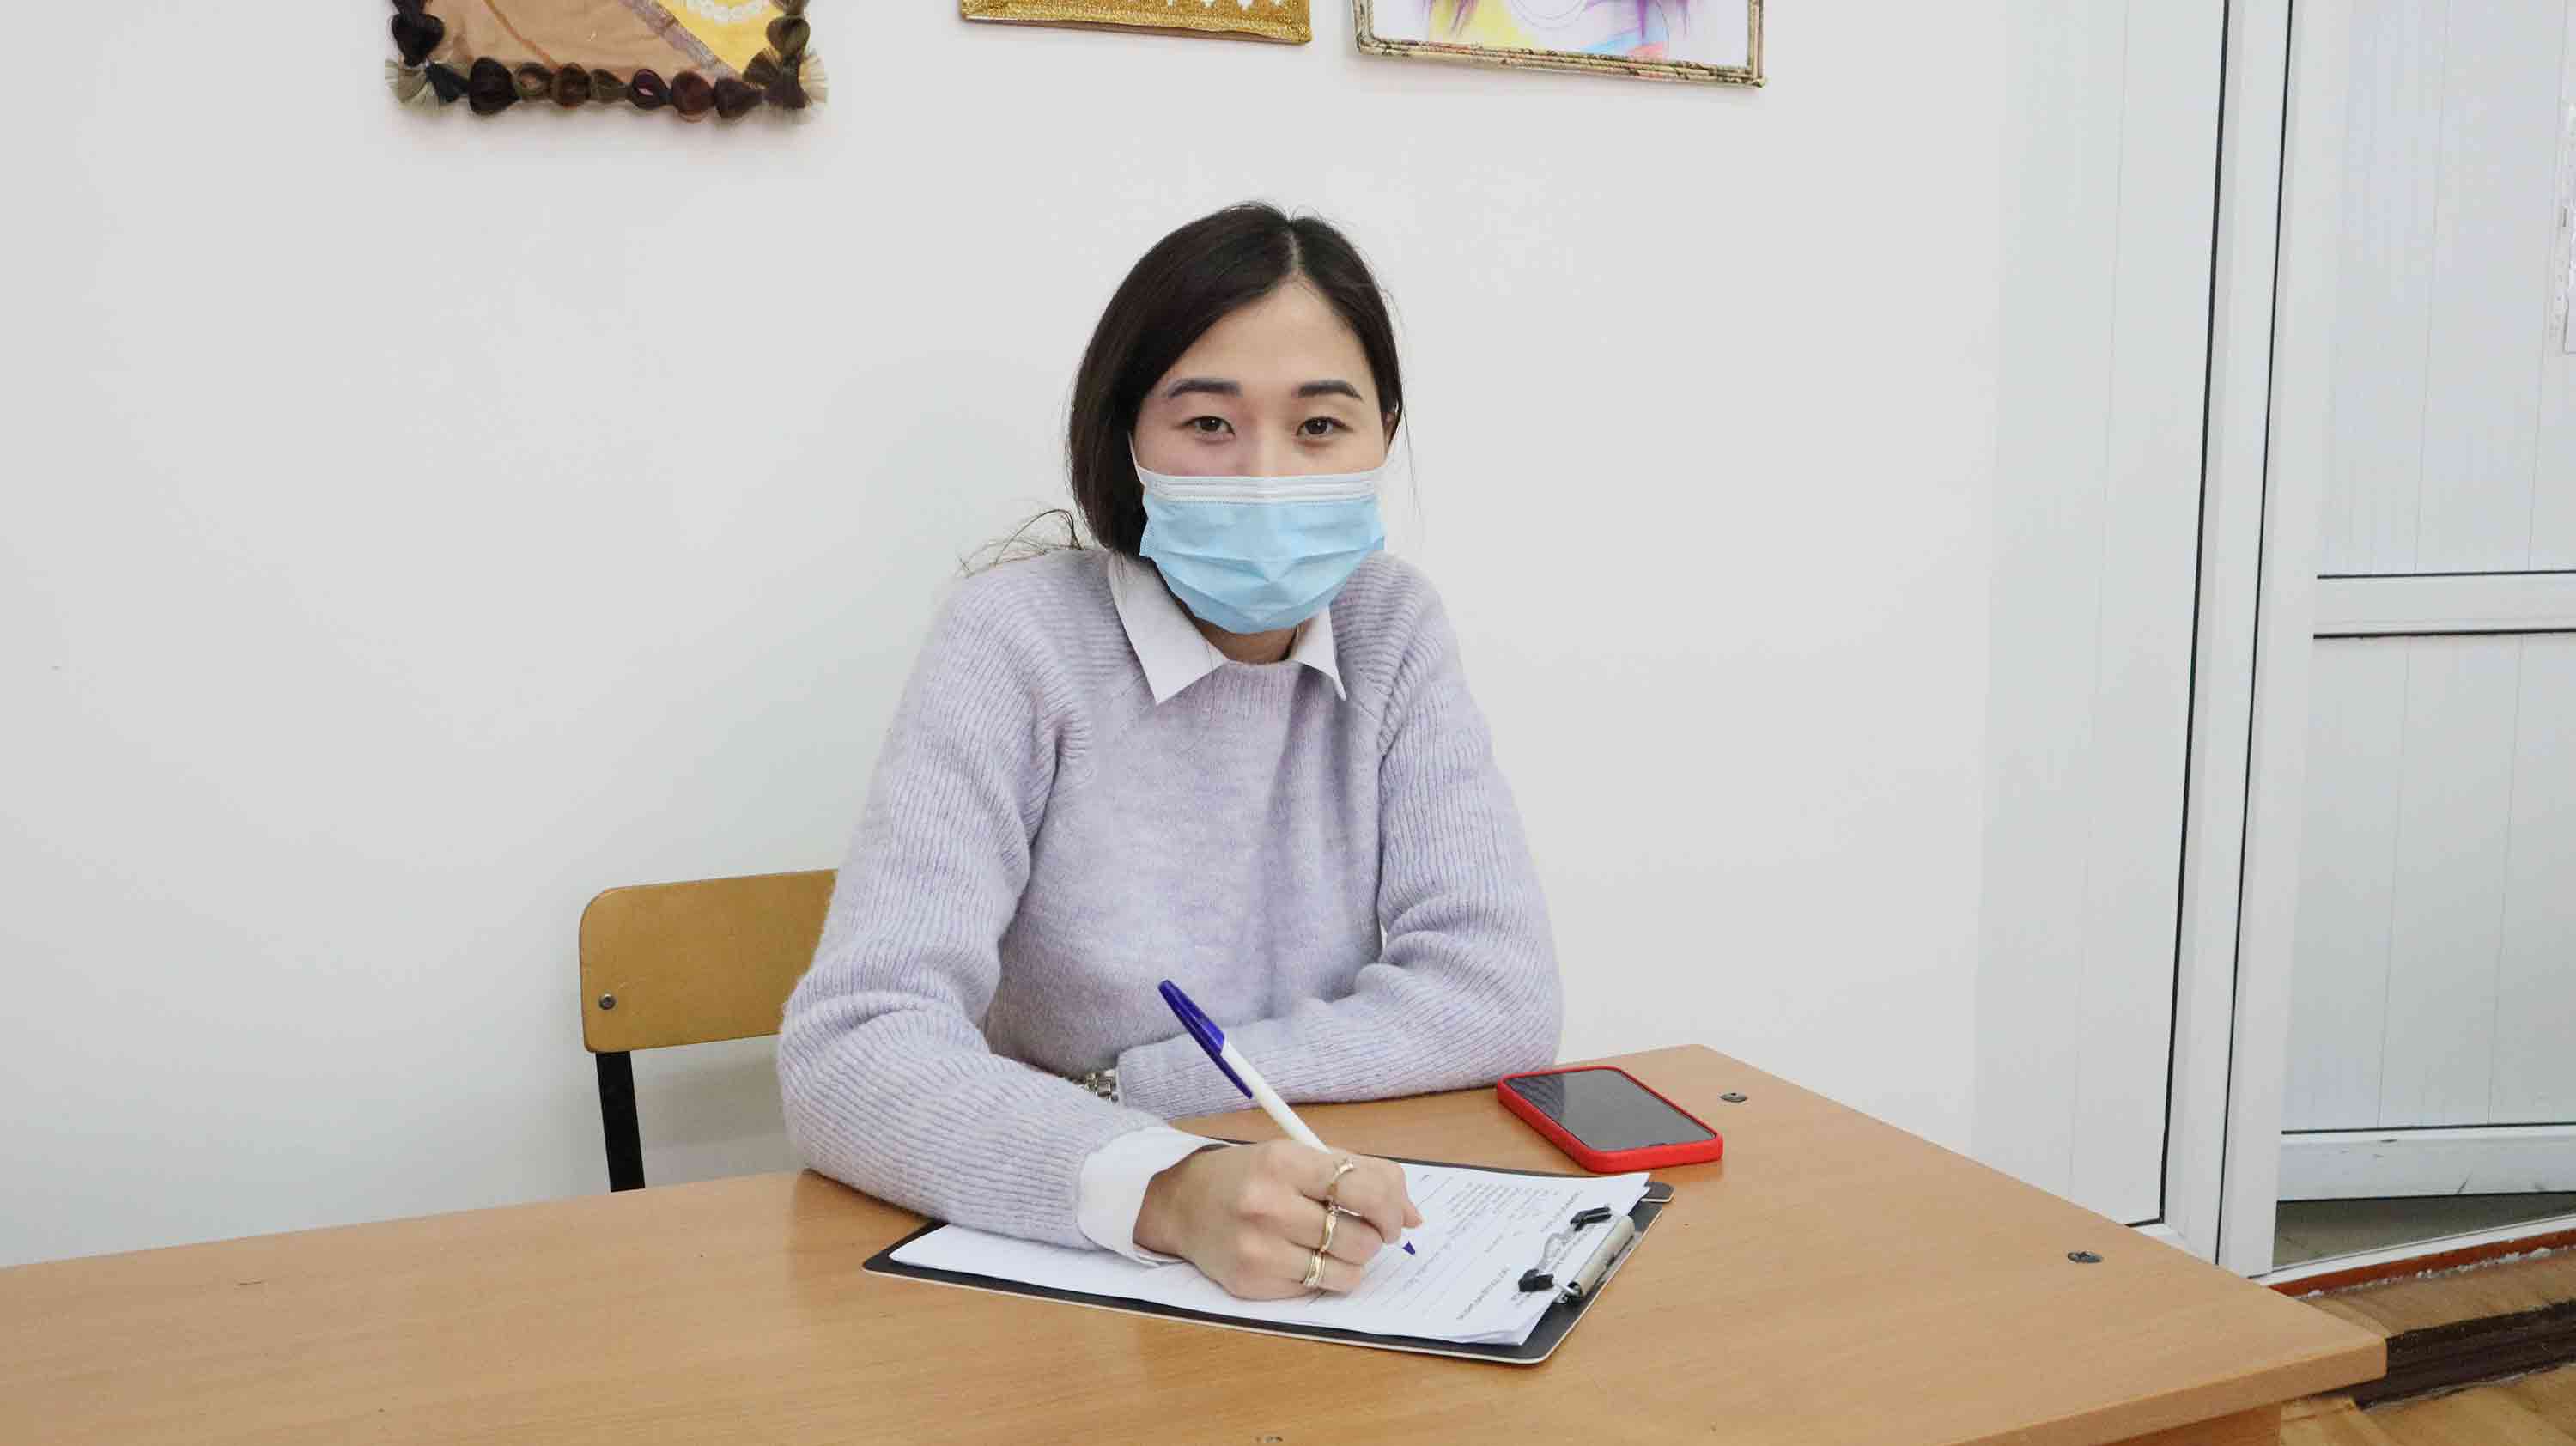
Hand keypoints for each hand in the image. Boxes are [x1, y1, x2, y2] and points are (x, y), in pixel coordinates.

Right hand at [1133, 1141, 1422, 1298]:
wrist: (1184, 1203)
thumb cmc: (1254, 1176)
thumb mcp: (1301, 1158)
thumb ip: (1362, 1175)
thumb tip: (1416, 1217)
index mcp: (1284, 1162)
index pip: (1363, 1189)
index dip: (1393, 1208)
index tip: (1397, 1218)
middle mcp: (1267, 1205)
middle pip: (1360, 1237)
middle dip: (1373, 1238)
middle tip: (1362, 1232)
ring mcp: (1257, 1248)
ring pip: (1345, 1271)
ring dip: (1352, 1262)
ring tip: (1334, 1246)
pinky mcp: (1251, 1283)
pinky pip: (1317, 1290)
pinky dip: (1324, 1278)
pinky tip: (1303, 1258)